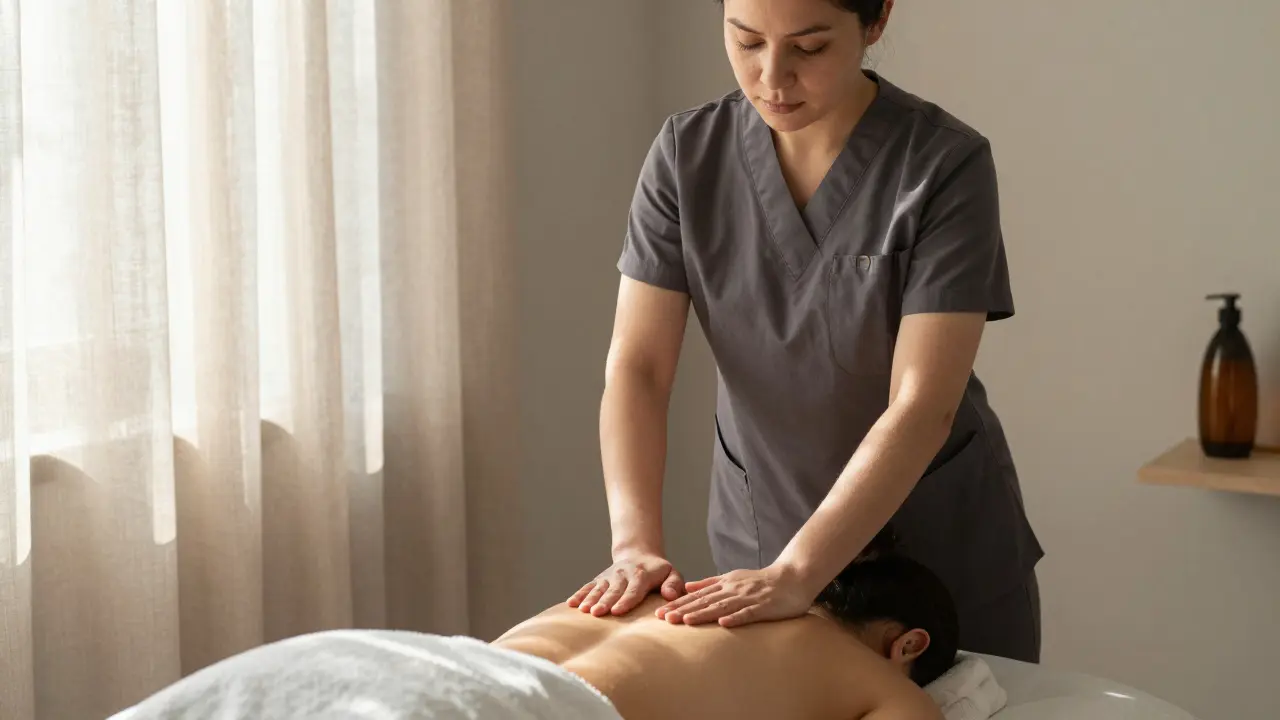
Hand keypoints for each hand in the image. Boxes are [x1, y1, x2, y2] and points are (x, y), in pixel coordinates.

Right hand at [567, 551, 685, 616]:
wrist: (639, 555)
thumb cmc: (658, 572)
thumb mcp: (672, 574)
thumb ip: (674, 584)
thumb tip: (670, 596)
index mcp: (642, 575)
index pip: (634, 590)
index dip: (626, 600)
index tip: (617, 611)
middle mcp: (623, 574)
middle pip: (613, 590)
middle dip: (605, 601)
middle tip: (597, 613)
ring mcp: (609, 576)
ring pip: (599, 588)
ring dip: (590, 599)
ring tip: (583, 610)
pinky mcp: (599, 579)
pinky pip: (588, 586)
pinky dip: (579, 594)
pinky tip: (571, 604)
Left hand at [654, 563, 815, 627]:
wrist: (792, 577)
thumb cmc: (761, 581)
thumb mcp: (732, 578)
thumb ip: (710, 583)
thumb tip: (687, 586)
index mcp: (724, 584)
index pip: (697, 596)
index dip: (678, 604)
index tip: (659, 613)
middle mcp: (733, 590)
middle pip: (704, 601)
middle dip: (684, 610)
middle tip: (663, 619)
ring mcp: (748, 598)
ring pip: (722, 606)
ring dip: (703, 614)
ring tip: (686, 621)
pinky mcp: (764, 607)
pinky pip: (748, 613)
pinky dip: (735, 618)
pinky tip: (723, 624)